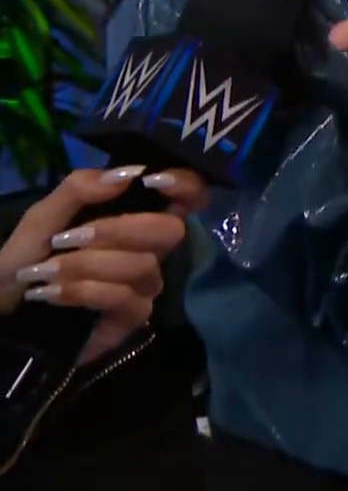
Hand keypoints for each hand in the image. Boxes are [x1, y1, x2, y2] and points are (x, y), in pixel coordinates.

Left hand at [0, 165, 209, 364]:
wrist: (6, 306)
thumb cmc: (29, 257)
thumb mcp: (44, 216)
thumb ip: (80, 189)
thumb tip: (128, 174)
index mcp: (135, 216)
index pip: (187, 196)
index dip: (186, 185)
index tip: (153, 181)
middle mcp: (150, 248)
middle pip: (170, 230)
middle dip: (118, 230)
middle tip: (66, 239)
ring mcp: (145, 284)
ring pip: (142, 266)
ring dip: (86, 265)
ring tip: (44, 273)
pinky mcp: (133, 316)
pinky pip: (125, 298)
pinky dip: (83, 291)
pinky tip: (51, 293)